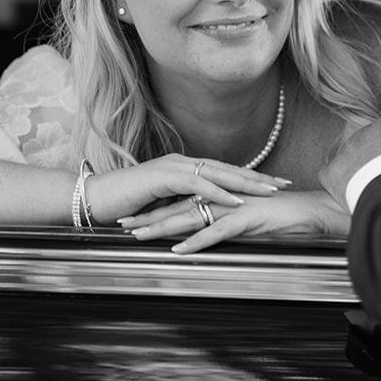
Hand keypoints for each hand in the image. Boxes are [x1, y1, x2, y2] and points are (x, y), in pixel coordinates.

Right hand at [83, 154, 289, 224]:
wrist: (95, 199)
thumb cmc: (126, 206)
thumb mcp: (163, 207)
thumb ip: (184, 207)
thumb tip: (203, 217)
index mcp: (185, 168)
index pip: (225, 171)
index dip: (251, 178)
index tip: (276, 184)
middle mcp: (182, 163)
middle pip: (228, 168)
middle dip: (258, 176)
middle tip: (285, 183)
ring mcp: (173, 167)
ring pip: (217, 173)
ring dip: (245, 183)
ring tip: (269, 191)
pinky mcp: (162, 177)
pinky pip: (196, 184)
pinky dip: (218, 192)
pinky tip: (235, 200)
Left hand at [119, 190, 348, 253]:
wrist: (311, 212)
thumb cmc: (281, 219)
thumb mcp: (245, 223)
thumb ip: (223, 225)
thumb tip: (203, 235)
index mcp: (220, 197)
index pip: (181, 202)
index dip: (156, 210)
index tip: (132, 218)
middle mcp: (222, 197)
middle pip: (178, 207)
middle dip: (149, 216)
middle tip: (122, 224)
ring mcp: (232, 206)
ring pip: (191, 217)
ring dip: (163, 228)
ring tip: (139, 236)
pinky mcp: (245, 218)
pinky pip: (216, 231)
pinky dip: (196, 241)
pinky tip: (179, 250)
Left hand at [318, 113, 380, 208]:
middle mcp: (364, 131)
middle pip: (367, 144)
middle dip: (375, 160)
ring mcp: (347, 151)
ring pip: (349, 159)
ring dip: (358, 172)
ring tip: (371, 190)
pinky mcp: (333, 171)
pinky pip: (329, 174)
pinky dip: (337, 184)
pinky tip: (350, 194)